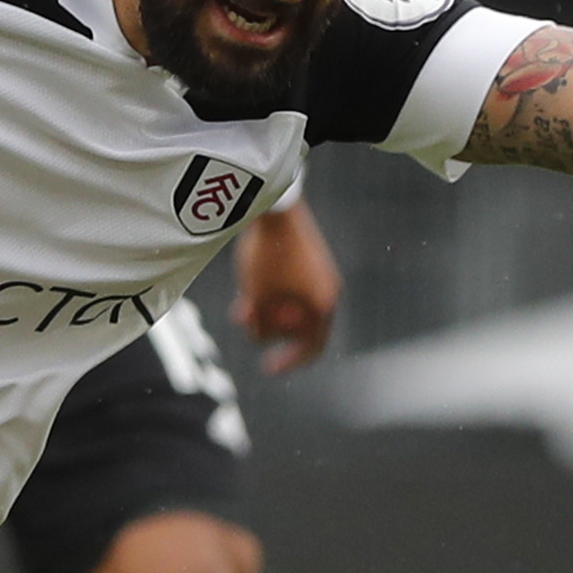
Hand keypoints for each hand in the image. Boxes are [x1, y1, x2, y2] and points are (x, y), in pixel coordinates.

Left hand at [231, 203, 342, 373]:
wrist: (275, 205)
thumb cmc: (266, 255)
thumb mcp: (256, 298)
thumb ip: (259, 326)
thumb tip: (260, 338)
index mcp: (323, 305)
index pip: (311, 348)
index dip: (289, 361)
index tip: (268, 367)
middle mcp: (329, 290)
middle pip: (303, 327)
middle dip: (272, 330)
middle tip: (247, 324)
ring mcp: (322, 272)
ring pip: (296, 305)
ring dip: (270, 310)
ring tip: (243, 303)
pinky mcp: (312, 257)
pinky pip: (296, 286)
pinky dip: (276, 293)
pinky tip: (252, 284)